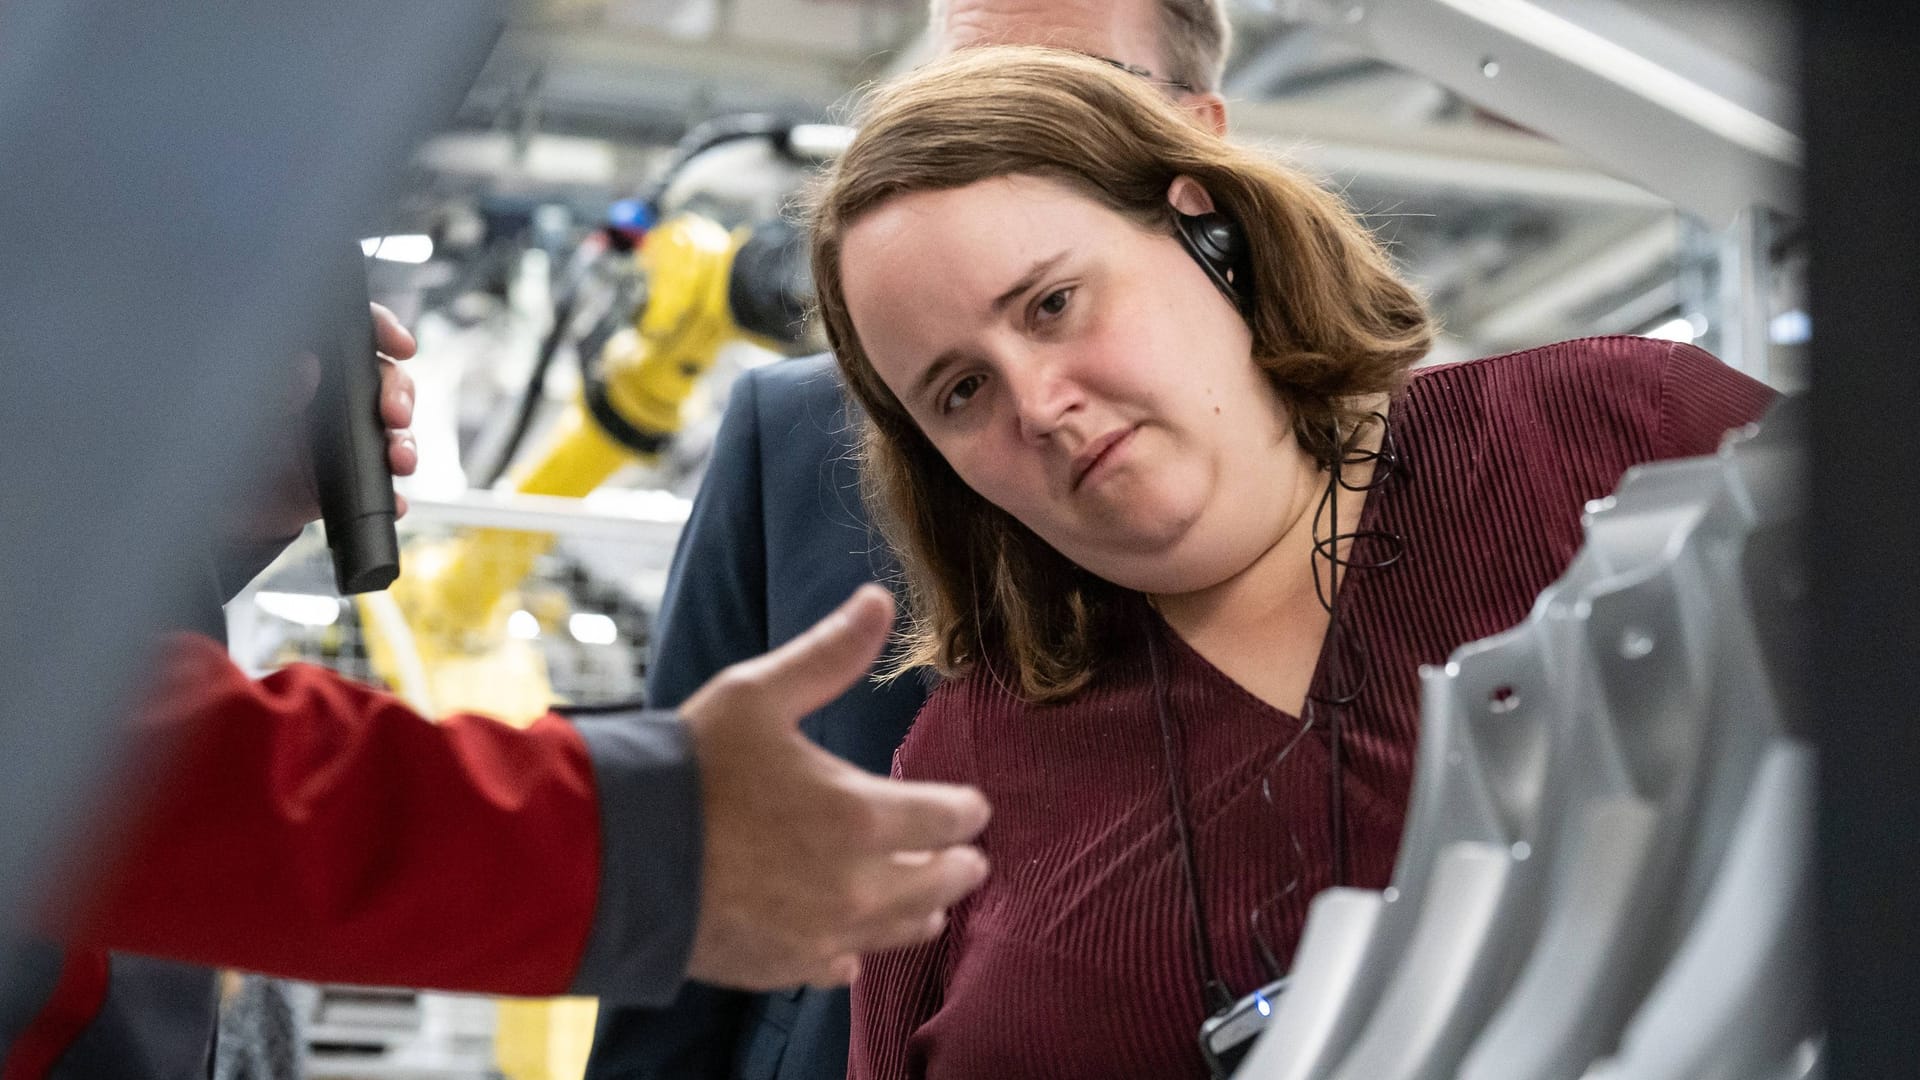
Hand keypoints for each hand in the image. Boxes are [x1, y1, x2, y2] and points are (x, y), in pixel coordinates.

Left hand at [240, 303, 418, 540]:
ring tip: (400, 461)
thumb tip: (304, 368)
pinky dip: (394, 491)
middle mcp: (330, 398)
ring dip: (405, 443)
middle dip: (400, 393)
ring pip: (394, 429)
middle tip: (395, 414)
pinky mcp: (352, 477)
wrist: (220, 513)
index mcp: (304, 369)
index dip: (382, 329)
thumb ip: (269, 389)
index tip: (400, 345)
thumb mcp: (233, 415)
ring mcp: (346, 437)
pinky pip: (384, 482)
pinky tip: (393, 499)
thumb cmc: (218, 451)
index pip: (349, 334)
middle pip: (384, 379)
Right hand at [680, 585, 990, 989]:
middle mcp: (855, 886)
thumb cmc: (690, 769)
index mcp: (861, 816)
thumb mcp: (758, 694)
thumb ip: (829, 655)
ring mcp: (822, 935)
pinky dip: (854, 948)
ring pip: (902, 930)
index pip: (953, 820)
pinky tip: (848, 939)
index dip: (967, 809)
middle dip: (957, 864)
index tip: (971, 806)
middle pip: (942, 883)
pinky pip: (843, 965)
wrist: (615, 858)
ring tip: (927, 900)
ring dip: (919, 909)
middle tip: (965, 856)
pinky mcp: (784, 967)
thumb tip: (880, 601)